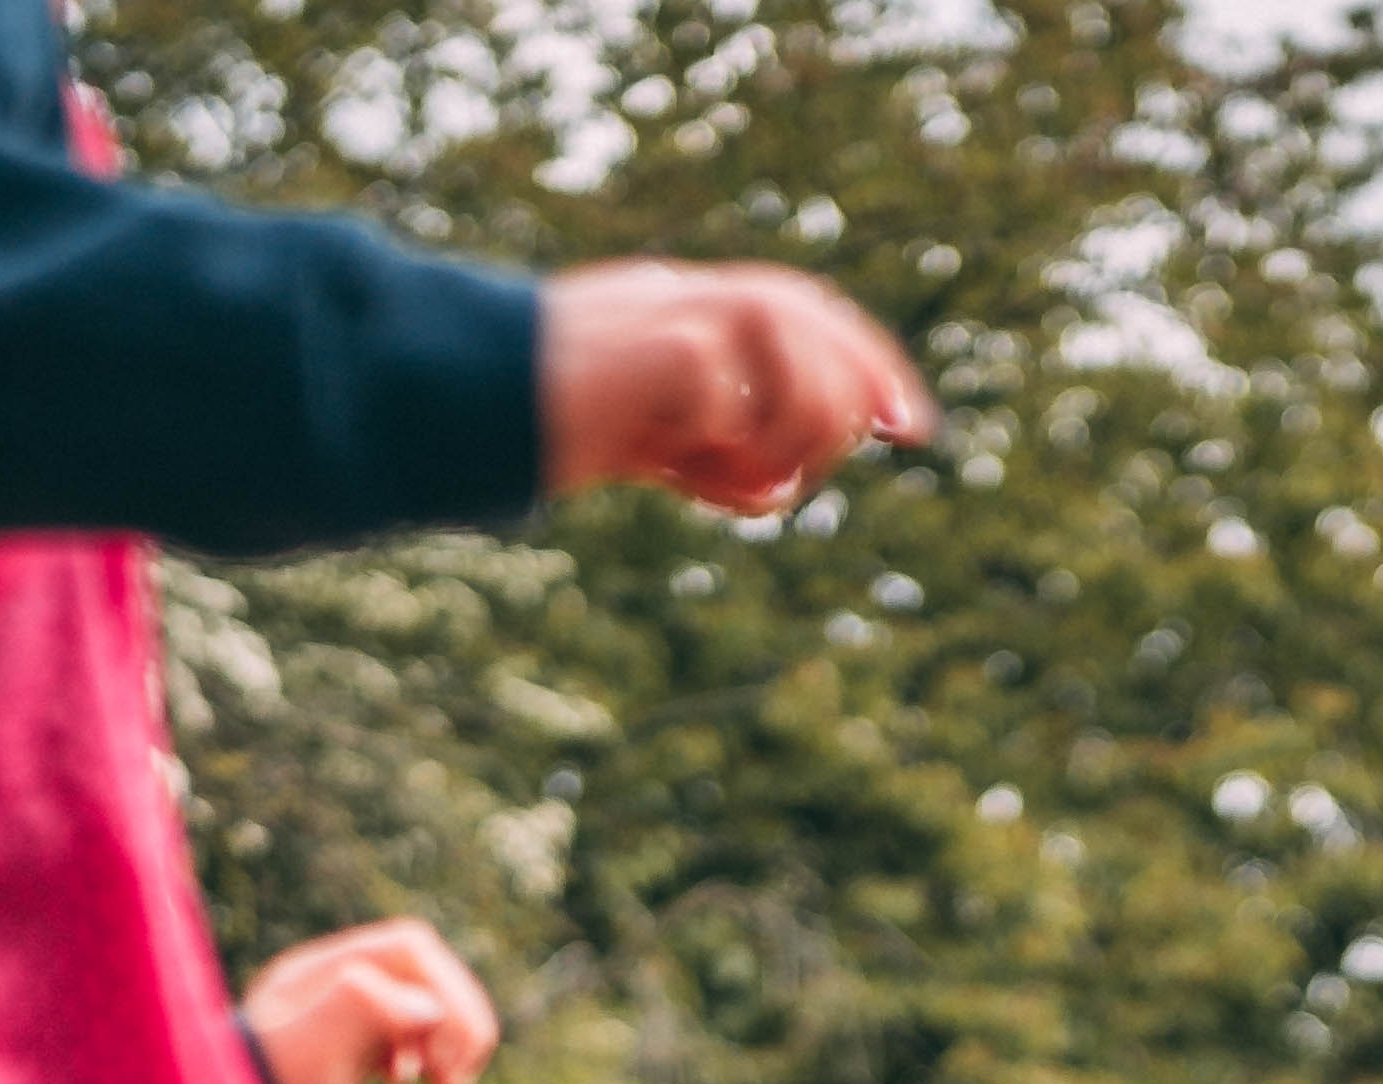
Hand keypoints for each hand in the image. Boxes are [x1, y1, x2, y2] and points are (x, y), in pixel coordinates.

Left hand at [241, 920, 497, 1083]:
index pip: (410, 950)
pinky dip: (435, 1055)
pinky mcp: (350, 1049)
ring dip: (453, 1039)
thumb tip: (429, 1005)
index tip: (440, 1065)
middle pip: (425, 972)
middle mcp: (327, 985)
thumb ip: (358, 1009)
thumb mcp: (307, 1055)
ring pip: (426, 1000)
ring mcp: (339, 1016)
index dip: (445, 997)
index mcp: (314, 973)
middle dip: (457, 1022)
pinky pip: (412, 1030)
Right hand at [541, 263, 933, 516]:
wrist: (472, 400)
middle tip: (787, 475)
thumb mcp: (656, 438)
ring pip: (798, 361)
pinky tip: (678, 473)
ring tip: (721, 477)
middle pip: (818, 327)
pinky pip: (732, 400)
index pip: (812, 313)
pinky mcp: (664, 345)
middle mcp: (693, 296)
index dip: (871, 364)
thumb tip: (783, 488)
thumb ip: (720, 443)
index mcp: (696, 307)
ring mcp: (677, 312)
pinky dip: (720, 455)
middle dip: (836, 411)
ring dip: (781, 440)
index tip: (911, 427)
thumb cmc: (554, 424)